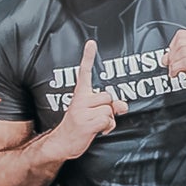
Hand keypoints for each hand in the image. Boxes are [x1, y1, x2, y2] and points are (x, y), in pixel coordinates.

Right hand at [48, 33, 122, 160]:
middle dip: (109, 108)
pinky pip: (108, 120)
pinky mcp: (86, 123)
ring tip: (95, 124)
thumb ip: (111, 105)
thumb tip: (123, 105)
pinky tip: (97, 131)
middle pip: (109, 96)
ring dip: (108, 119)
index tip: (91, 43)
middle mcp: (80, 100)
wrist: (62, 143)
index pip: (84, 73)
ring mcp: (81, 111)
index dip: (88, 57)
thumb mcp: (95, 112)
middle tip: (96, 116)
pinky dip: (107, 127)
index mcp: (80, 95)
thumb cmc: (81, 125)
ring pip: (110, 109)